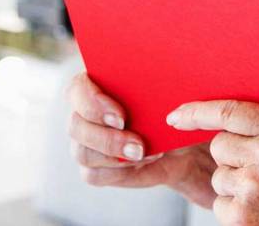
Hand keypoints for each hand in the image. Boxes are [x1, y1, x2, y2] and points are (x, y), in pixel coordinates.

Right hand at [65, 72, 219, 206]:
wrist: (183, 143)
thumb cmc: (173, 109)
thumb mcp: (171, 94)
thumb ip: (159, 88)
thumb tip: (161, 90)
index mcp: (95, 85)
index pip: (77, 89)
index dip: (92, 102)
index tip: (121, 116)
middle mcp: (84, 114)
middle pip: (76, 125)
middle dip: (106, 137)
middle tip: (137, 143)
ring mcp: (86, 143)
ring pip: (83, 153)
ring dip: (114, 156)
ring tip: (144, 152)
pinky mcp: (95, 168)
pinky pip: (94, 174)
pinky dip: (119, 171)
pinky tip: (142, 162)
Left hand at [167, 99, 258, 225]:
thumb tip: (225, 123)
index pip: (230, 111)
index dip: (197, 112)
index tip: (177, 116)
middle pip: (219, 145)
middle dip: (231, 158)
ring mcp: (254, 185)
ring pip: (219, 176)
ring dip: (234, 186)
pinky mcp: (243, 215)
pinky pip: (220, 203)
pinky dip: (234, 211)